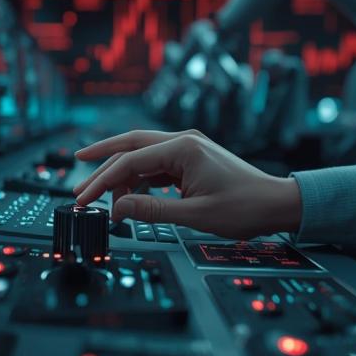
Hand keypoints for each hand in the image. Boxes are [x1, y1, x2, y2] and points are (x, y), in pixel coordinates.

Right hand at [73, 129, 301, 239]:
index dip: (102, 182)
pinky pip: (156, 164)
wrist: (277, 204)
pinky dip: (139, 179)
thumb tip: (116, 208)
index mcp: (183, 148)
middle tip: (78, 184)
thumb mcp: (194, 214)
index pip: (130, 161)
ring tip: (101, 197)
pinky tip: (129, 196)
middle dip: (101, 164)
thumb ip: (151, 210)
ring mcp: (188, 148)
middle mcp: (183, 141)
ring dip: (120, 174)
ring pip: (141, 154)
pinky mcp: (191, 159)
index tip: (83, 199)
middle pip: (130, 146)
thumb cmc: (244, 208)